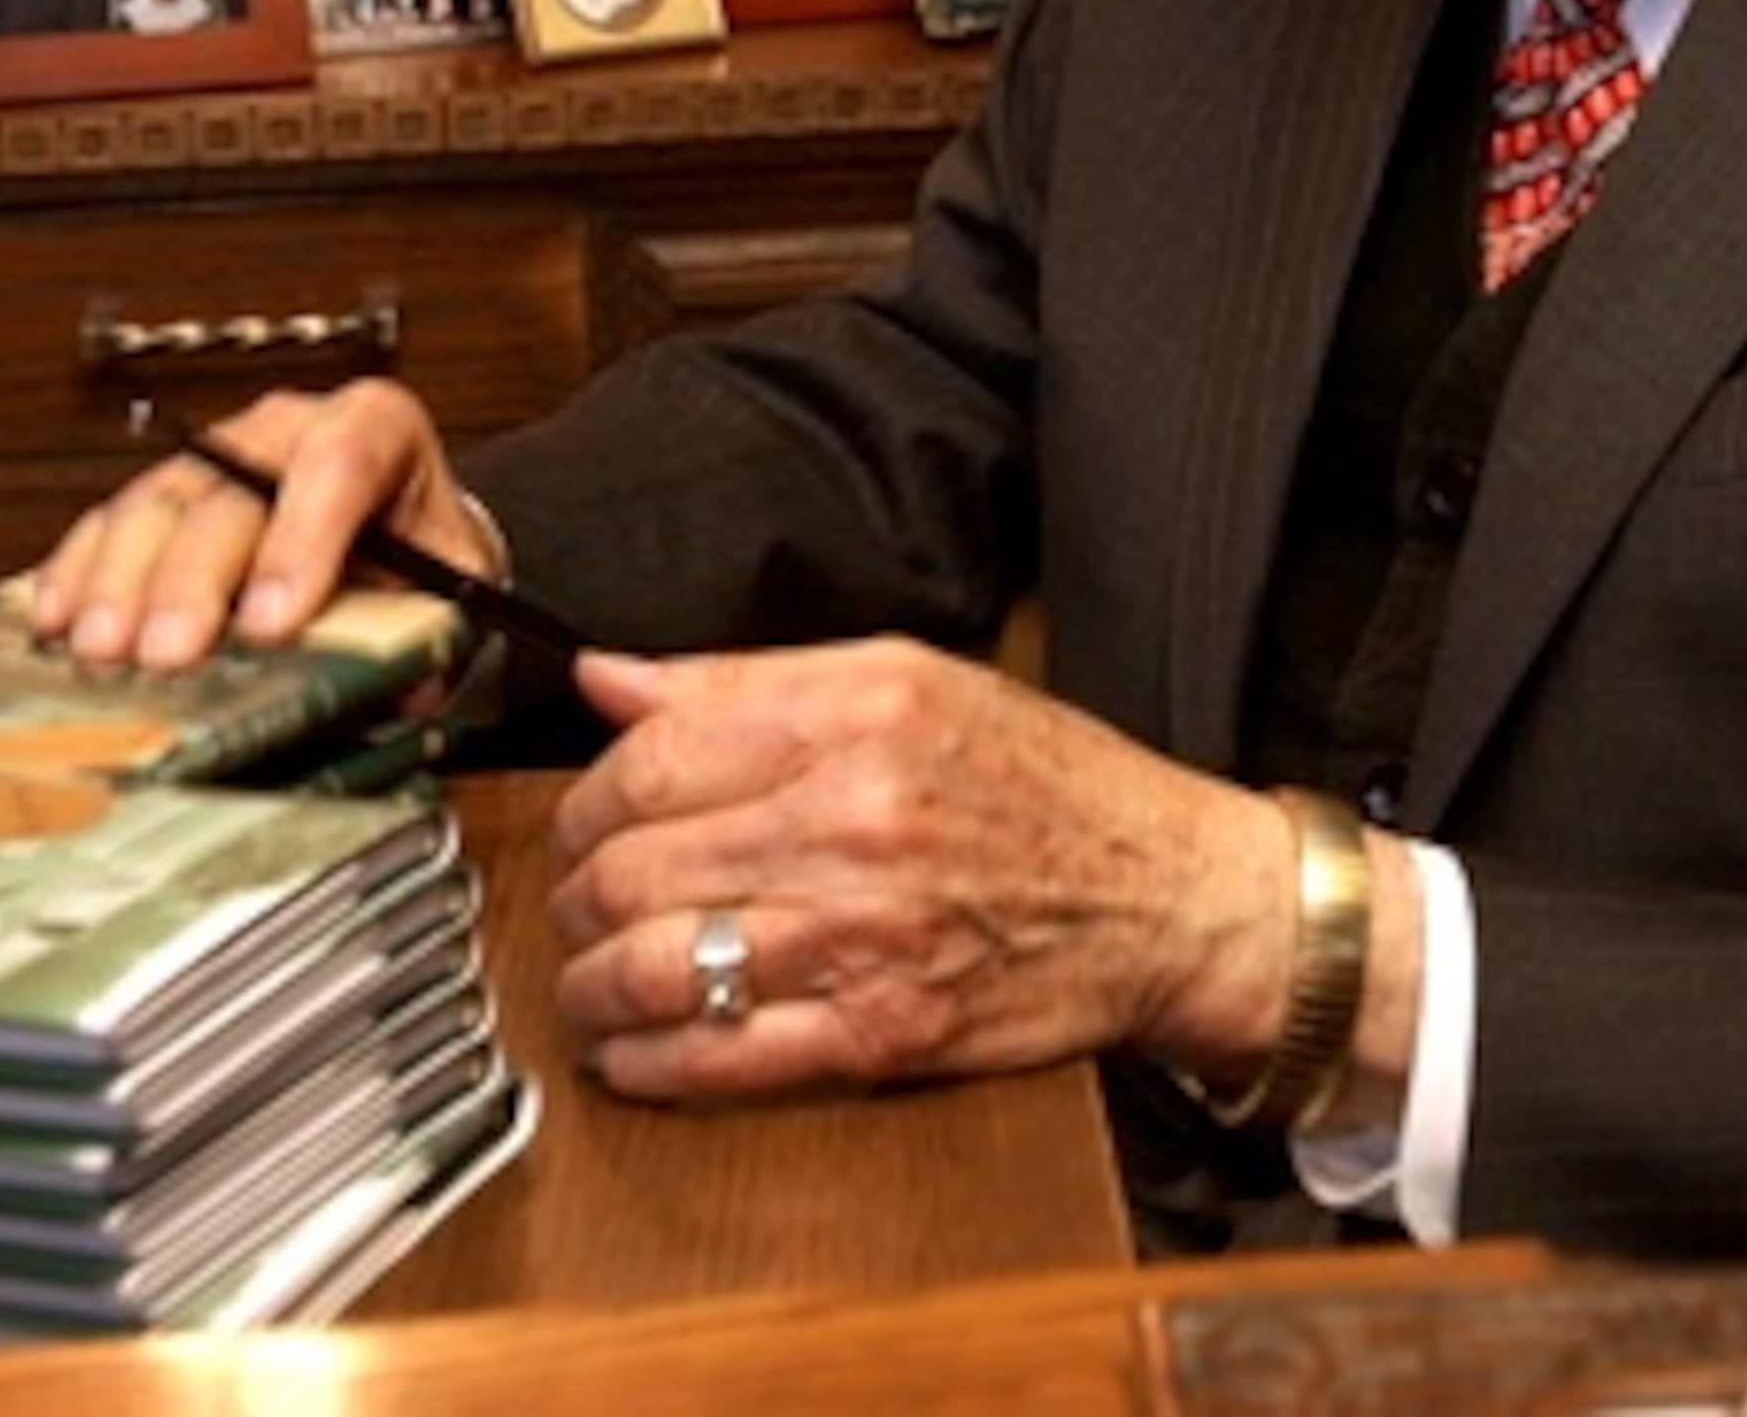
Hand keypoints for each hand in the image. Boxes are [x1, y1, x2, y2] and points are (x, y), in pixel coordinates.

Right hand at [26, 379, 492, 670]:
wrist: (402, 539)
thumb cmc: (421, 560)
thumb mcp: (446, 592)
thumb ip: (415, 632)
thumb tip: (383, 695)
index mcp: (376, 429)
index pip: (339, 462)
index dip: (300, 541)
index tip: (272, 623)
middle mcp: (288, 429)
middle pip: (229, 488)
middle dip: (194, 578)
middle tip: (169, 655)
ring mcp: (218, 454)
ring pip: (158, 500)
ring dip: (122, 583)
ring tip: (102, 650)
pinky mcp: (165, 493)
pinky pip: (110, 520)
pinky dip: (81, 571)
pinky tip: (58, 618)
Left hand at [545, 639, 1348, 1104]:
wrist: (1172, 896)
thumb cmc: (1048, 784)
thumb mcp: (908, 680)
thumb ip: (746, 680)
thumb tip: (607, 680)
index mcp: (854, 721)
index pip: (650, 760)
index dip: (584, 802)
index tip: (580, 825)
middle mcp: (852, 821)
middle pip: (633, 869)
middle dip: (574, 900)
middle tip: (576, 908)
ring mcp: (867, 935)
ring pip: (656, 969)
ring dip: (590, 989)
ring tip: (590, 984)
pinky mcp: (885, 1033)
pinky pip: (722, 1060)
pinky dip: (649, 1065)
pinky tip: (634, 1052)